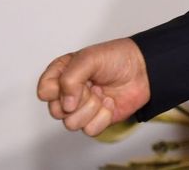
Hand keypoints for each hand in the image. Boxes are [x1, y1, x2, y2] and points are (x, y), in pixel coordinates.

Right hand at [36, 38, 150, 136]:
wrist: (144, 69)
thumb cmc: (116, 58)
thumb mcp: (89, 58)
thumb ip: (70, 78)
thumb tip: (66, 105)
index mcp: (61, 75)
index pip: (44, 92)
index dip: (58, 90)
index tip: (76, 80)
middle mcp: (68, 93)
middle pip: (56, 111)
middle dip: (77, 100)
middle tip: (92, 86)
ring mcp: (82, 108)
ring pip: (71, 123)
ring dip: (90, 108)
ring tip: (102, 93)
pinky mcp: (96, 119)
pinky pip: (89, 129)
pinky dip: (102, 117)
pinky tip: (109, 103)